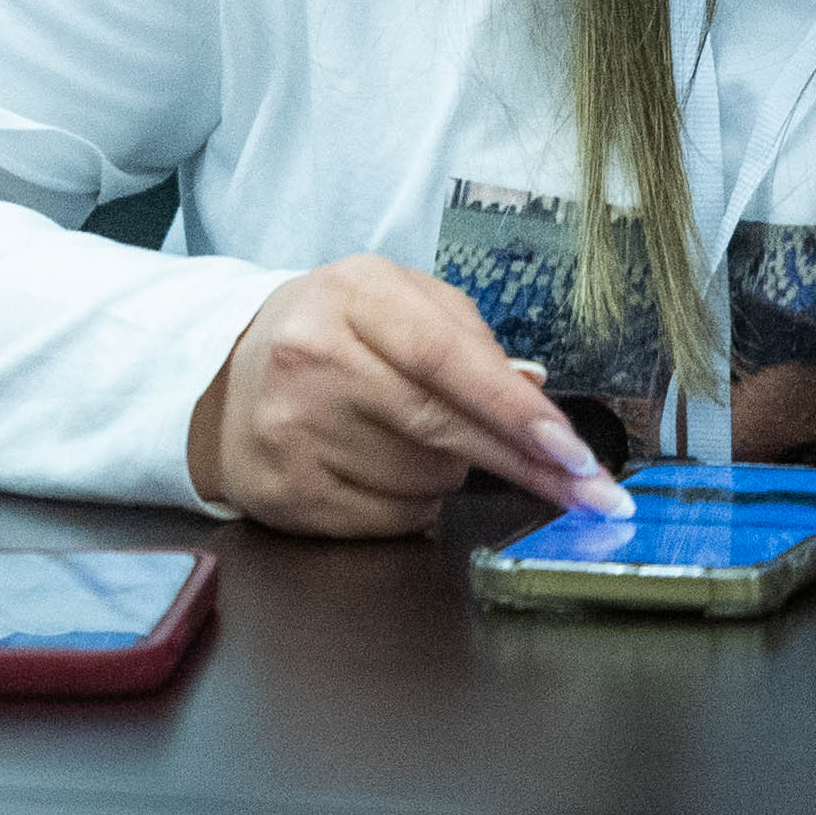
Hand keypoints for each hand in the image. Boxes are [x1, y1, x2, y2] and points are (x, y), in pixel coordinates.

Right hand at [185, 254, 624, 538]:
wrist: (226, 380)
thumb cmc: (331, 337)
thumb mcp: (394, 304)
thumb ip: (467, 338)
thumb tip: (536, 392)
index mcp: (351, 295)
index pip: (445, 357)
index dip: (516, 411)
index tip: (575, 454)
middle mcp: (312, 356)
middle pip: (444, 427)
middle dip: (526, 463)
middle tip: (589, 492)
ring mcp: (294, 426)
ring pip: (427, 479)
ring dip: (447, 472)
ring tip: (403, 437)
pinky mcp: (289, 489)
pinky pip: (395, 519)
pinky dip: (411, 504)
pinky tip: (378, 470)